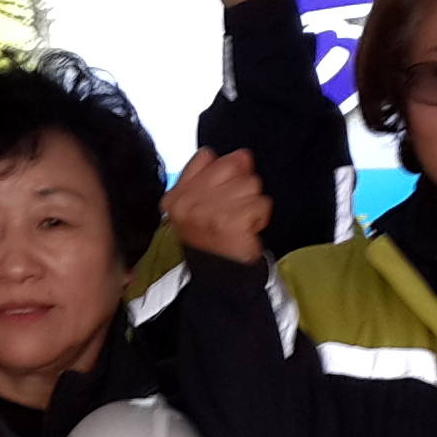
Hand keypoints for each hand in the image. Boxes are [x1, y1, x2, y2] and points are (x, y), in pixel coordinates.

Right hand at [163, 146, 271, 265]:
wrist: (219, 281)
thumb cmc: (212, 242)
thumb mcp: (201, 205)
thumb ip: (218, 173)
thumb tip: (243, 155)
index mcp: (176, 196)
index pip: (206, 157)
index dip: (221, 172)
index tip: (220, 194)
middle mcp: (188, 202)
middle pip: (232, 165)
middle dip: (240, 187)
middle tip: (232, 211)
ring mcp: (209, 211)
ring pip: (250, 184)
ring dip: (252, 204)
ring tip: (240, 222)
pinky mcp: (232, 220)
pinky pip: (261, 203)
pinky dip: (261, 217)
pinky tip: (248, 229)